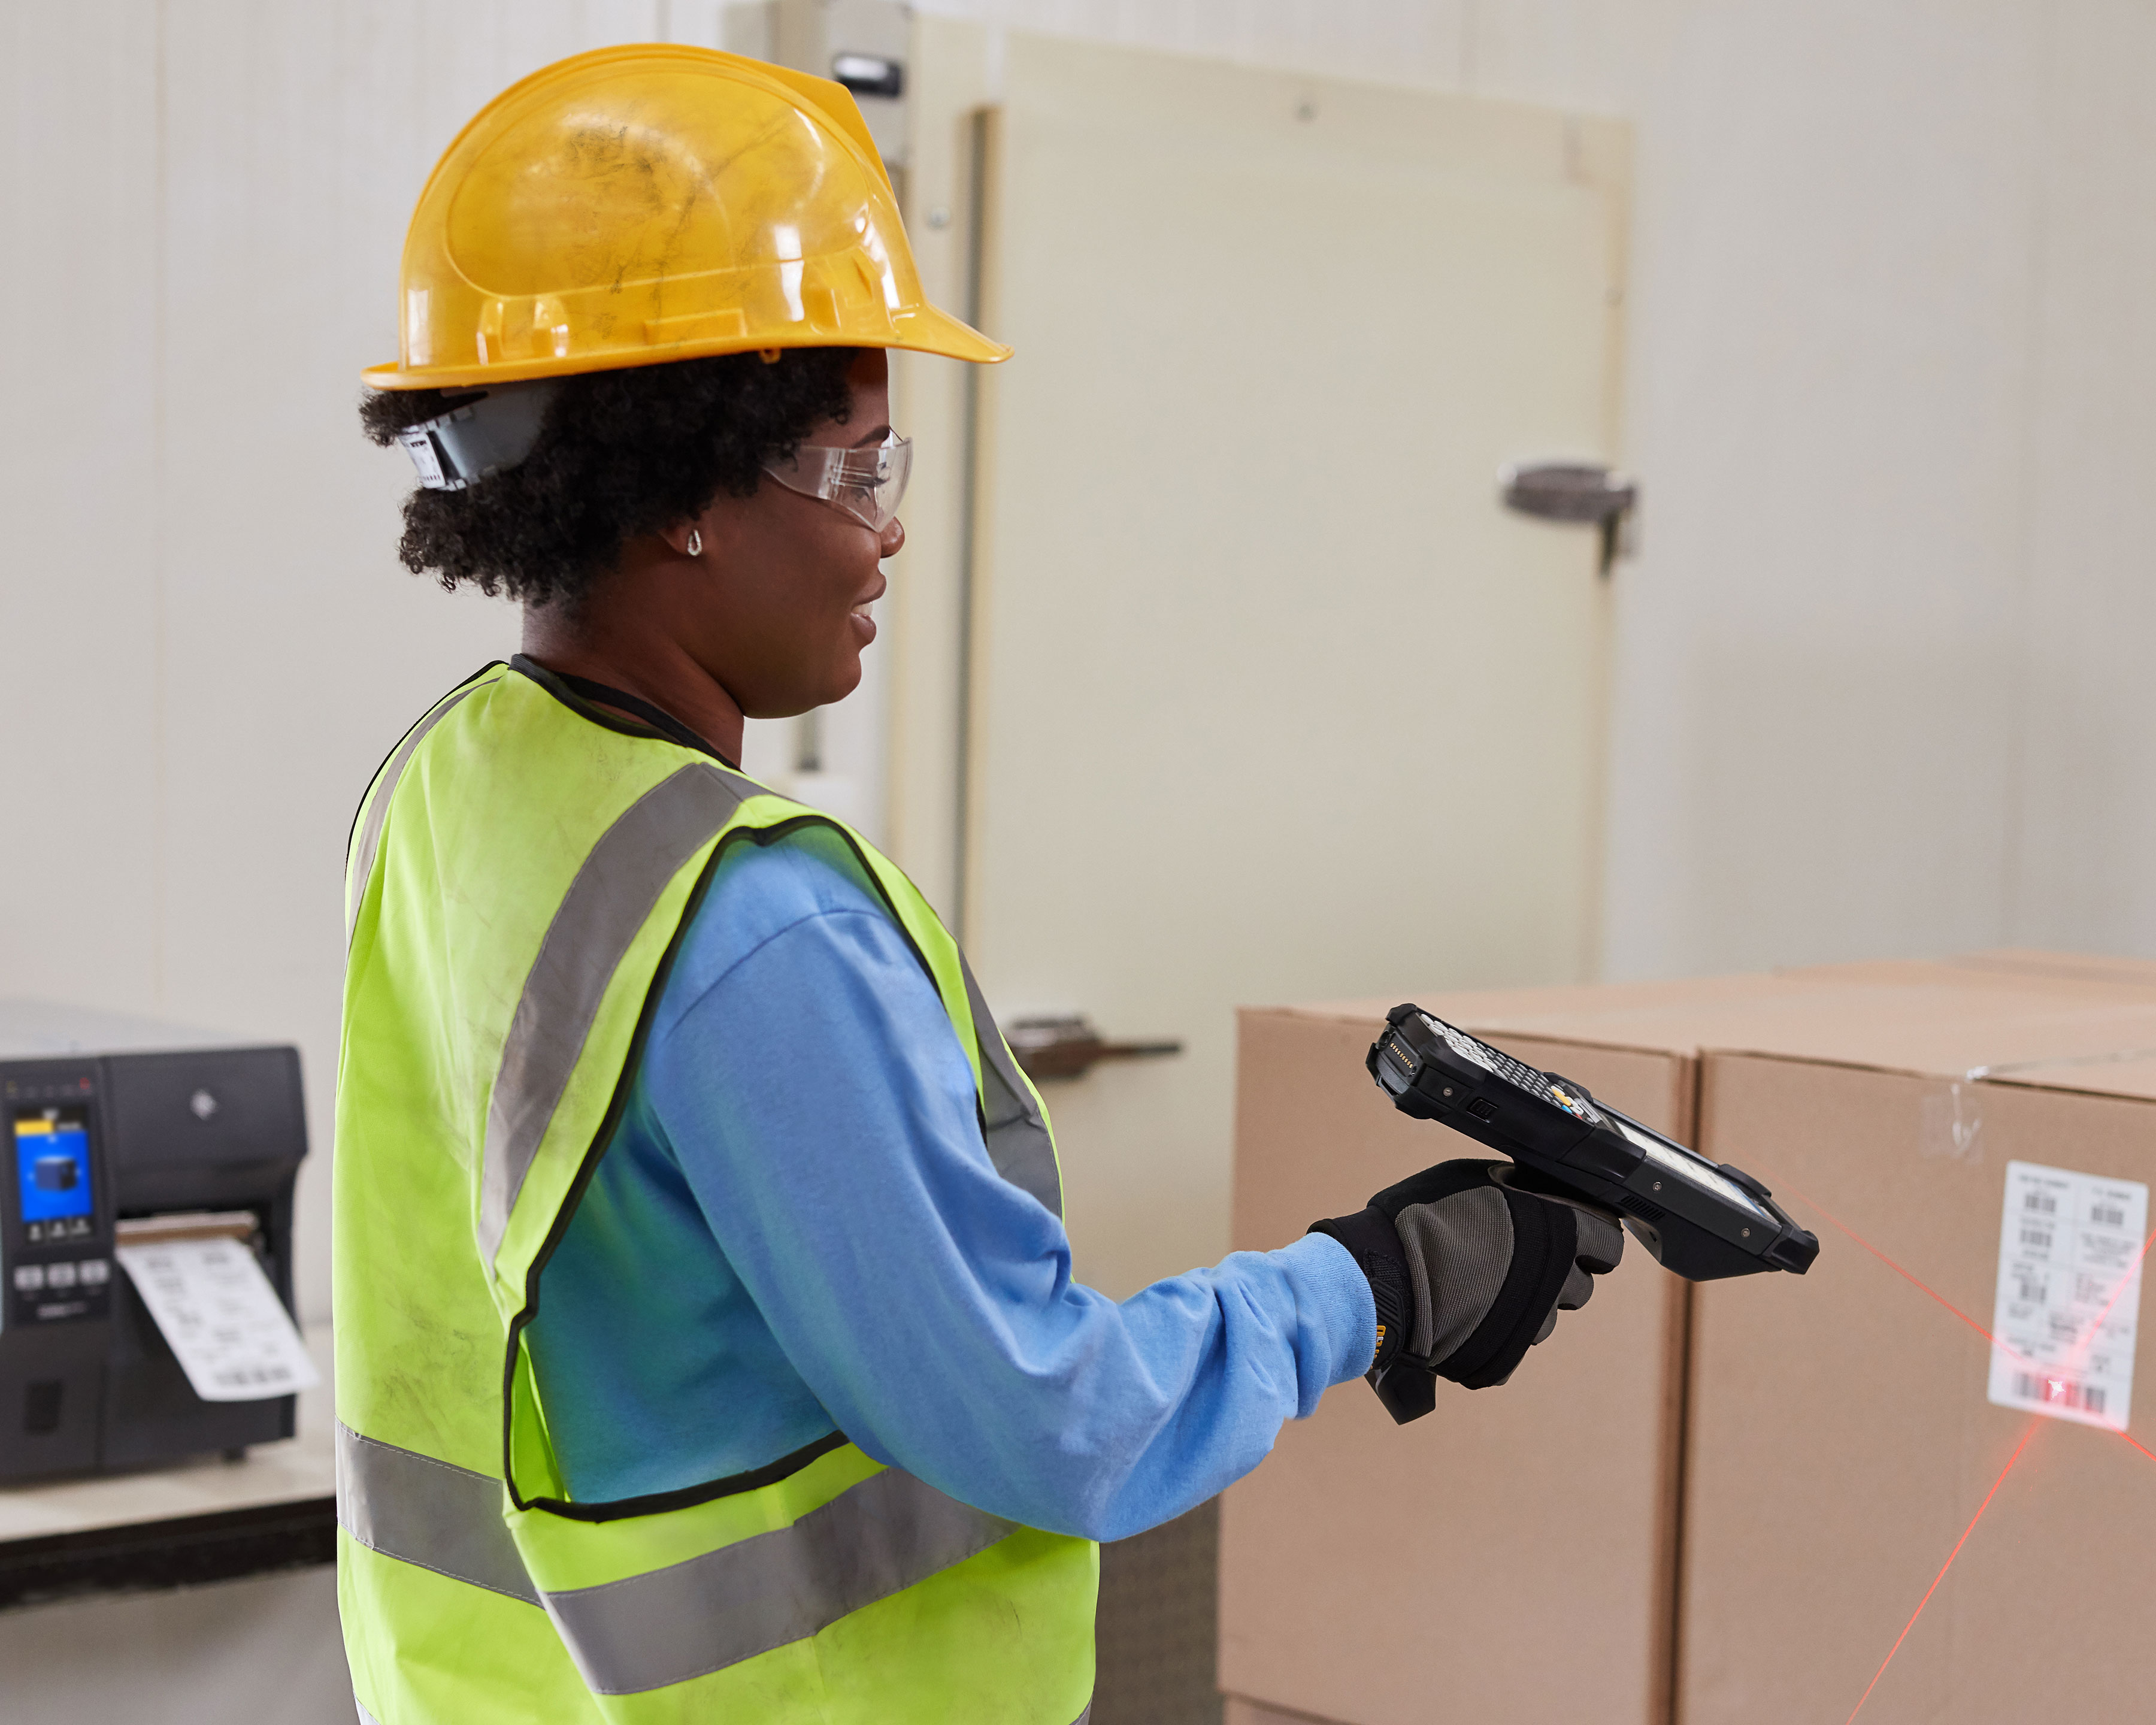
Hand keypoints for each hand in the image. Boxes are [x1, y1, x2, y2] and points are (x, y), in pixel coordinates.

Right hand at [1311, 1159, 1623, 1422]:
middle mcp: (1556, 1278)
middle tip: (1516, 1259)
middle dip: (1556, 1273)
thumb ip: (1516, 1188)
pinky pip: (1515, 1342)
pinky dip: (1498, 1329)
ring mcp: (1533, 1323)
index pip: (1609, 1242)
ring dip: (1526, 1302)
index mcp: (1560, 1229)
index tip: (1571, 1236)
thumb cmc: (1421, 1217)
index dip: (1590, 1238)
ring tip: (1480, 1284)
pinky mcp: (1508, 1356)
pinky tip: (1466, 1311)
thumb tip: (1530, 1189)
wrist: (1381, 1278)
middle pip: (1580, 1284)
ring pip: (1547, 1317)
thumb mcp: (1473, 1176)